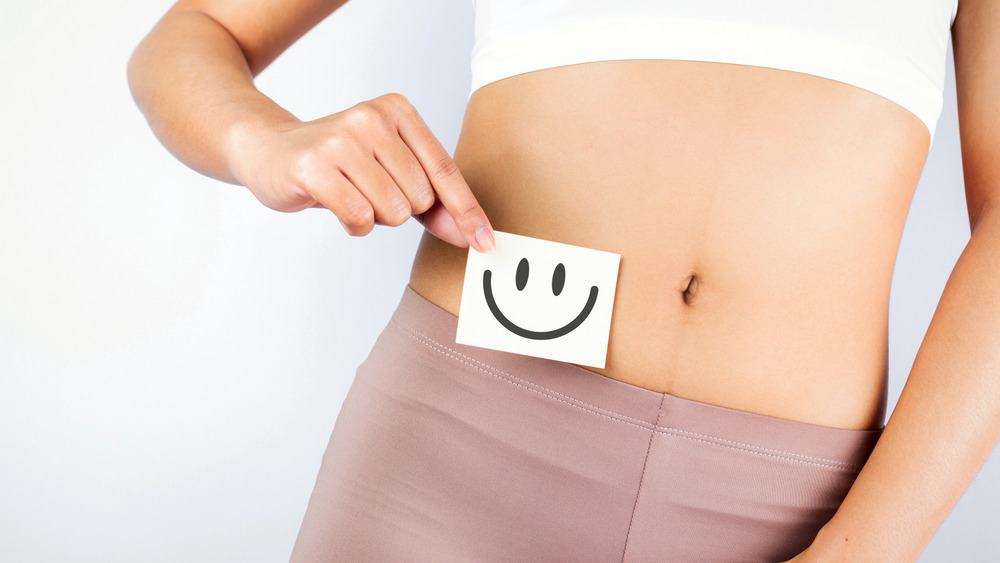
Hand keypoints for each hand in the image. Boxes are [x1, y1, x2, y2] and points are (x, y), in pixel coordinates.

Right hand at [230, 92, 494, 251]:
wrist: (270, 150)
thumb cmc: (340, 164)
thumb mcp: (392, 171)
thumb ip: (435, 202)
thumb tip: (473, 236)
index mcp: (398, 111)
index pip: (445, 171)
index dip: (467, 212)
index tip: (485, 243)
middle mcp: (372, 118)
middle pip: (419, 198)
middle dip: (399, 209)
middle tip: (368, 191)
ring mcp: (342, 140)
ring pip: (392, 211)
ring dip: (375, 217)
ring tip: (350, 193)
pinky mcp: (315, 166)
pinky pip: (360, 218)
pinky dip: (354, 225)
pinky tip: (335, 204)